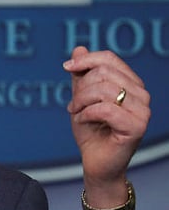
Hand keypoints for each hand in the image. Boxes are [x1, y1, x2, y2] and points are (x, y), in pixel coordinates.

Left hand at [63, 46, 148, 187]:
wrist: (95, 161)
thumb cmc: (90, 131)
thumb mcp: (81, 98)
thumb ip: (81, 75)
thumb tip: (78, 48)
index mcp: (131, 84)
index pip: (109, 58)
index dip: (85, 60)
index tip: (66, 68)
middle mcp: (141, 95)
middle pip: (103, 73)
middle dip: (80, 88)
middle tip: (73, 105)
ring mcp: (143, 111)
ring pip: (104, 89)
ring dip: (81, 101)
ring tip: (76, 113)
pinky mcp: (137, 126)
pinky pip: (105, 109)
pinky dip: (86, 113)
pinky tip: (82, 120)